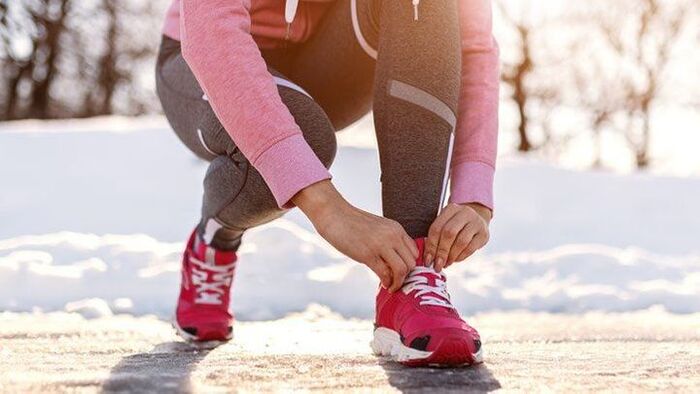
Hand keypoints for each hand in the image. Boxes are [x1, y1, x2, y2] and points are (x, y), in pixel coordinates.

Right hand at [292, 180, 418, 291]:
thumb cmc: (353, 223)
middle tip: (397, 282)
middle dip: (406, 276)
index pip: (414, 252)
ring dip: (398, 282)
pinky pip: (385, 273)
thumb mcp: (378, 228)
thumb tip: (393, 262)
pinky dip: (387, 282)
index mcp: (396, 229)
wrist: (334, 214)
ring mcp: (381, 245)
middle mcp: (392, 236)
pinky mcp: (368, 254)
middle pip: (411, 263)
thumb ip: (388, 241)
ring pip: (402, 270)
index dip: (410, 265)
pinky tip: (383, 284)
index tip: (403, 273)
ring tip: (391, 286)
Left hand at [424, 202, 490, 271]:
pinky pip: (470, 248)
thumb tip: (429, 258)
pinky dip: (461, 256)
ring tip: (446, 263)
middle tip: (437, 265)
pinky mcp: (484, 233)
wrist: (477, 219)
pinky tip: (455, 260)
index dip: (431, 246)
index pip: (437, 228)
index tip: (427, 260)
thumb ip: (436, 237)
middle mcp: (464, 212)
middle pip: (449, 233)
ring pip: (461, 242)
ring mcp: (476, 222)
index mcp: (450, 209)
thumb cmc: (456, 225)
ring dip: (451, 256)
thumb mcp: (446, 223)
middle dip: (441, 252)